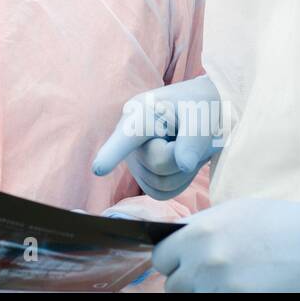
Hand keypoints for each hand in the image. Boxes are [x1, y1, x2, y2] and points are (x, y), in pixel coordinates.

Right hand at [92, 75, 222, 199]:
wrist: (201, 115)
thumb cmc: (198, 107)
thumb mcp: (200, 116)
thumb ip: (192, 138)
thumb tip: (184, 165)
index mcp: (141, 112)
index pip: (128, 135)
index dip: (112, 152)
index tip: (99, 169)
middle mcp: (128, 137)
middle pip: (158, 164)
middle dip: (180, 156)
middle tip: (190, 137)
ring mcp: (133, 159)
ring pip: (160, 183)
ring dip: (182, 171)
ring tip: (184, 147)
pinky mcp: (142, 176)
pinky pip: (161, 193)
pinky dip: (179, 182)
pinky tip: (179, 162)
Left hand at [152, 198, 299, 291]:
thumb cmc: (276, 223)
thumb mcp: (229, 213)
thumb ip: (197, 228)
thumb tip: (175, 240)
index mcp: (198, 233)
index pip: (161, 257)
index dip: (171, 260)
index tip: (181, 262)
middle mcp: (204, 261)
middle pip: (174, 284)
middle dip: (187, 279)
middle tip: (207, 274)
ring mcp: (222, 286)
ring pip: (194, 297)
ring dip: (204, 291)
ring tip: (225, 281)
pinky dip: (222, 296)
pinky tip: (239, 288)